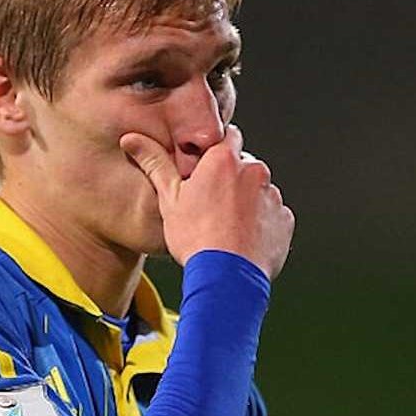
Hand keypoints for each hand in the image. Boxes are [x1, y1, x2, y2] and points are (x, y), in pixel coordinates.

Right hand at [120, 125, 293, 279]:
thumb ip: (154, 163)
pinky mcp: (284, 220)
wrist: (226, 279)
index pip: (228, 136)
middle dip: (231, 179)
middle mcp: (254, 171)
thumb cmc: (195, 238)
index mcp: (224, 159)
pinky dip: (261, 223)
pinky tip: (243, 240)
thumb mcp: (168, 198)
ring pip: (259, 190)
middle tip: (212, 205)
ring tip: (227, 227)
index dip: (216, 152)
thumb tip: (130, 139)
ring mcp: (272, 196)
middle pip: (244, 165)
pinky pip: (273, 215)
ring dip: (247, 201)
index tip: (205, 170)